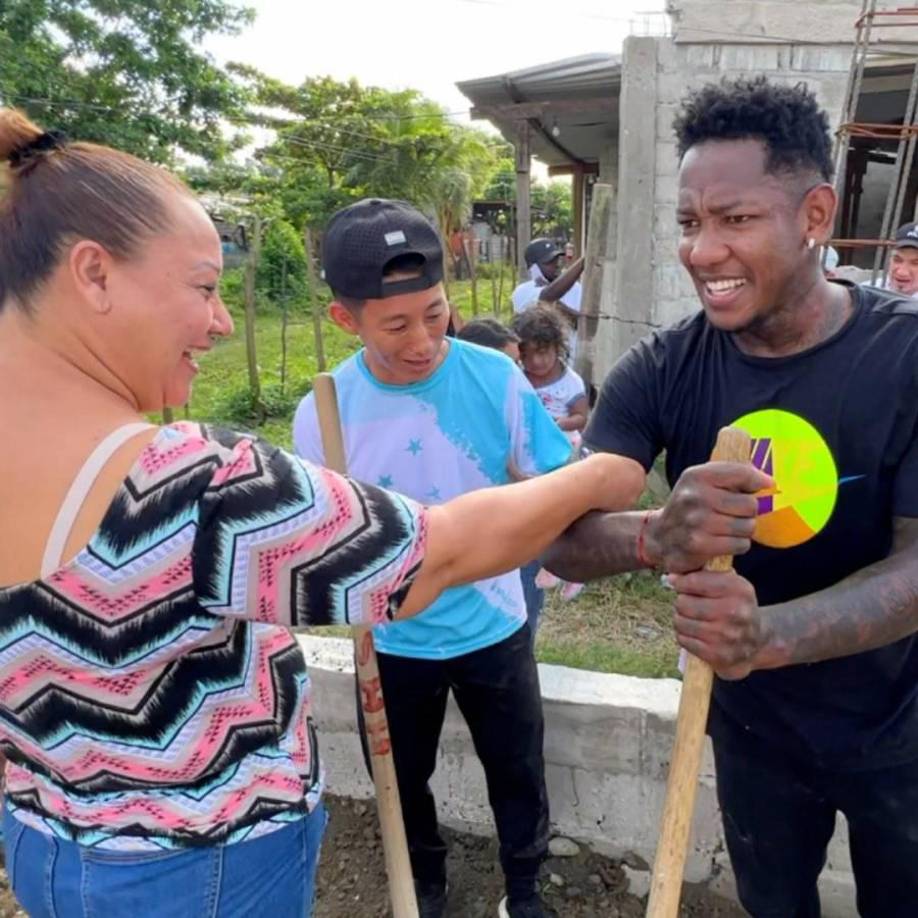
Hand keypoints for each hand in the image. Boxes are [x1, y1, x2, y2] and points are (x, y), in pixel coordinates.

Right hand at [645, 462, 772, 573]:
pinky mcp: (700, 545)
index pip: (742, 473)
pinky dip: (737, 545)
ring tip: (727, 529)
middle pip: (750, 505)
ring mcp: (697, 522)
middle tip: (734, 514)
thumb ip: (733, 475)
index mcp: (697, 477)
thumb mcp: (702, 482)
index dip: (758, 481)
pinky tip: (723, 541)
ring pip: (747, 526)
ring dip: (743, 530)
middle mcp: (695, 497)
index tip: (762, 486)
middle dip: (747, 512)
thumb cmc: (690, 506)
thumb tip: (768, 482)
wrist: (660, 536)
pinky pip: (740, 544)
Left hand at [668, 570, 767, 679]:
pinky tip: (695, 633)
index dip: (681, 583)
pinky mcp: (717, 654)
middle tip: (688, 604)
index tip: (680, 585)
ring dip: (681, 619)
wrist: (756, 640)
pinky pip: (683, 640)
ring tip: (692, 619)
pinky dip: (684, 635)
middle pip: (683, 603)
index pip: (694, 581)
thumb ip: (702, 575)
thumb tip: (670, 578)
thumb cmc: (735, 606)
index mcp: (738, 589)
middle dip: (681, 602)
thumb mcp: (729, 584)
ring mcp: (726, 635)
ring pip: (680, 622)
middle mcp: (735, 612)